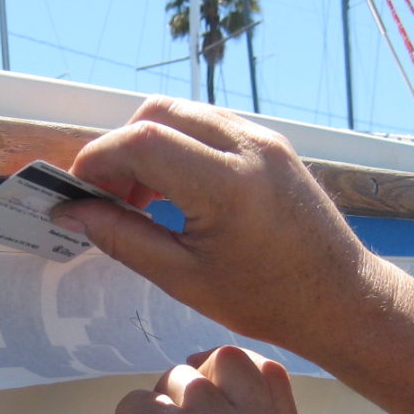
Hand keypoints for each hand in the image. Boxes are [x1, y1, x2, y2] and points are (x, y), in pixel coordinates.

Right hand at [56, 96, 391, 358]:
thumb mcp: (183, 278)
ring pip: (183, 114)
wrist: (341, 299)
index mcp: (226, 185)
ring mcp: (264, 140)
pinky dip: (178, 147)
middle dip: (119, 148)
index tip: (78, 193)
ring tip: (138, 199)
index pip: (141, 142)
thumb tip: (72, 213)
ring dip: (148, 145)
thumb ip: (122, 238)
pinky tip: (172, 192)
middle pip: (157, 113)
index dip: (97, 161)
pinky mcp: (272, 144)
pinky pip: (209, 126)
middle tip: (106, 197)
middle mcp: (247, 147)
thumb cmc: (266, 299)